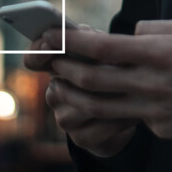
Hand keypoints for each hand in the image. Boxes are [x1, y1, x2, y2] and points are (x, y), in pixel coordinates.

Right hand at [25, 25, 140, 156]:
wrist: (126, 114)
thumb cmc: (113, 72)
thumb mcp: (105, 52)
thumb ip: (92, 40)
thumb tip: (85, 33)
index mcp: (56, 67)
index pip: (34, 60)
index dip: (39, 51)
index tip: (49, 41)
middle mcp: (55, 94)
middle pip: (64, 83)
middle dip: (91, 73)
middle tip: (115, 67)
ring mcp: (65, 119)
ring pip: (83, 106)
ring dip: (111, 97)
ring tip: (133, 90)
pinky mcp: (81, 138)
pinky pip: (99, 128)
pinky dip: (120, 118)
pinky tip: (137, 112)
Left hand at [48, 17, 171, 143]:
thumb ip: (154, 30)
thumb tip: (128, 35)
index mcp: (159, 53)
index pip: (102, 48)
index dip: (70, 42)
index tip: (51, 36)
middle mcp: (152, 83)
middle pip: (93, 80)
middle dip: (64, 69)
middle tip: (49, 62)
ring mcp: (156, 111)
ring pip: (102, 107)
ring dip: (76, 97)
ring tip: (62, 87)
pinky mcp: (162, 130)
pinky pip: (133, 119)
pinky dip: (119, 110)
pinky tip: (116, 102)